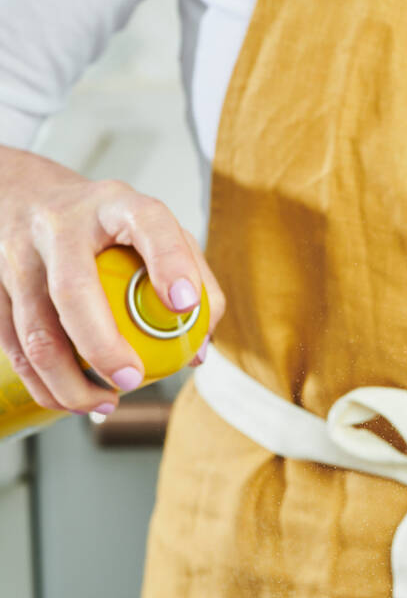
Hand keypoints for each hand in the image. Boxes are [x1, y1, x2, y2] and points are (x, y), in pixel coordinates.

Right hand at [0, 146, 225, 414]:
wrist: (21, 195)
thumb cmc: (102, 226)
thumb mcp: (151, 232)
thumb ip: (190, 279)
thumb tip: (198, 348)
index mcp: (112, 205)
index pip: (146, 223)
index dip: (169, 262)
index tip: (184, 305)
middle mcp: (59, 225)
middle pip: (73, 291)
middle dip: (103, 346)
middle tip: (132, 379)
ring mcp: (18, 255)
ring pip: (37, 333)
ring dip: (72, 382)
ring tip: (107, 402)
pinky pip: (15, 350)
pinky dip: (46, 386)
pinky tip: (74, 400)